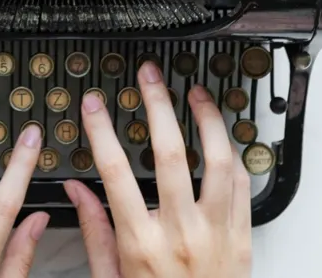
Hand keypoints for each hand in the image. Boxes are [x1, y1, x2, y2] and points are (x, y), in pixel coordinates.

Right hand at [63, 62, 251, 276]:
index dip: (103, 131)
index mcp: (141, 245)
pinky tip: (222, 139)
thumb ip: (96, 233)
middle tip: (150, 76)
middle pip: (171, 153)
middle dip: (158, 105)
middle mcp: (182, 234)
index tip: (95, 105)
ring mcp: (217, 234)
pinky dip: (233, 156)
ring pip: (219, 162)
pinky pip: (243, 186)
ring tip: (197, 94)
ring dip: (208, 120)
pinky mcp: (243, 240)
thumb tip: (77, 191)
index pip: (117, 172)